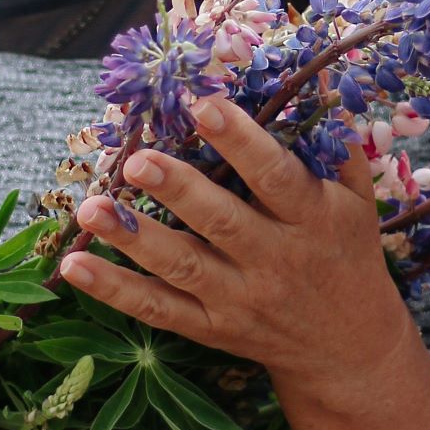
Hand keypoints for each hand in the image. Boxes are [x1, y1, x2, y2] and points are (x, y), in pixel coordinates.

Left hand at [59, 94, 414, 408]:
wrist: (349, 351)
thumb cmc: (347, 255)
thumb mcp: (357, 201)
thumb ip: (336, 145)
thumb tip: (317, 77)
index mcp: (311, 220)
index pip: (274, 177)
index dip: (241, 141)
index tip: (204, 104)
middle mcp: (274, 260)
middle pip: (221, 223)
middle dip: (178, 191)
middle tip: (137, 160)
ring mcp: (238, 298)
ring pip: (180, 267)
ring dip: (132, 239)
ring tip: (92, 208)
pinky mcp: (210, 328)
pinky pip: (156, 310)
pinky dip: (114, 290)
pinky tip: (73, 267)